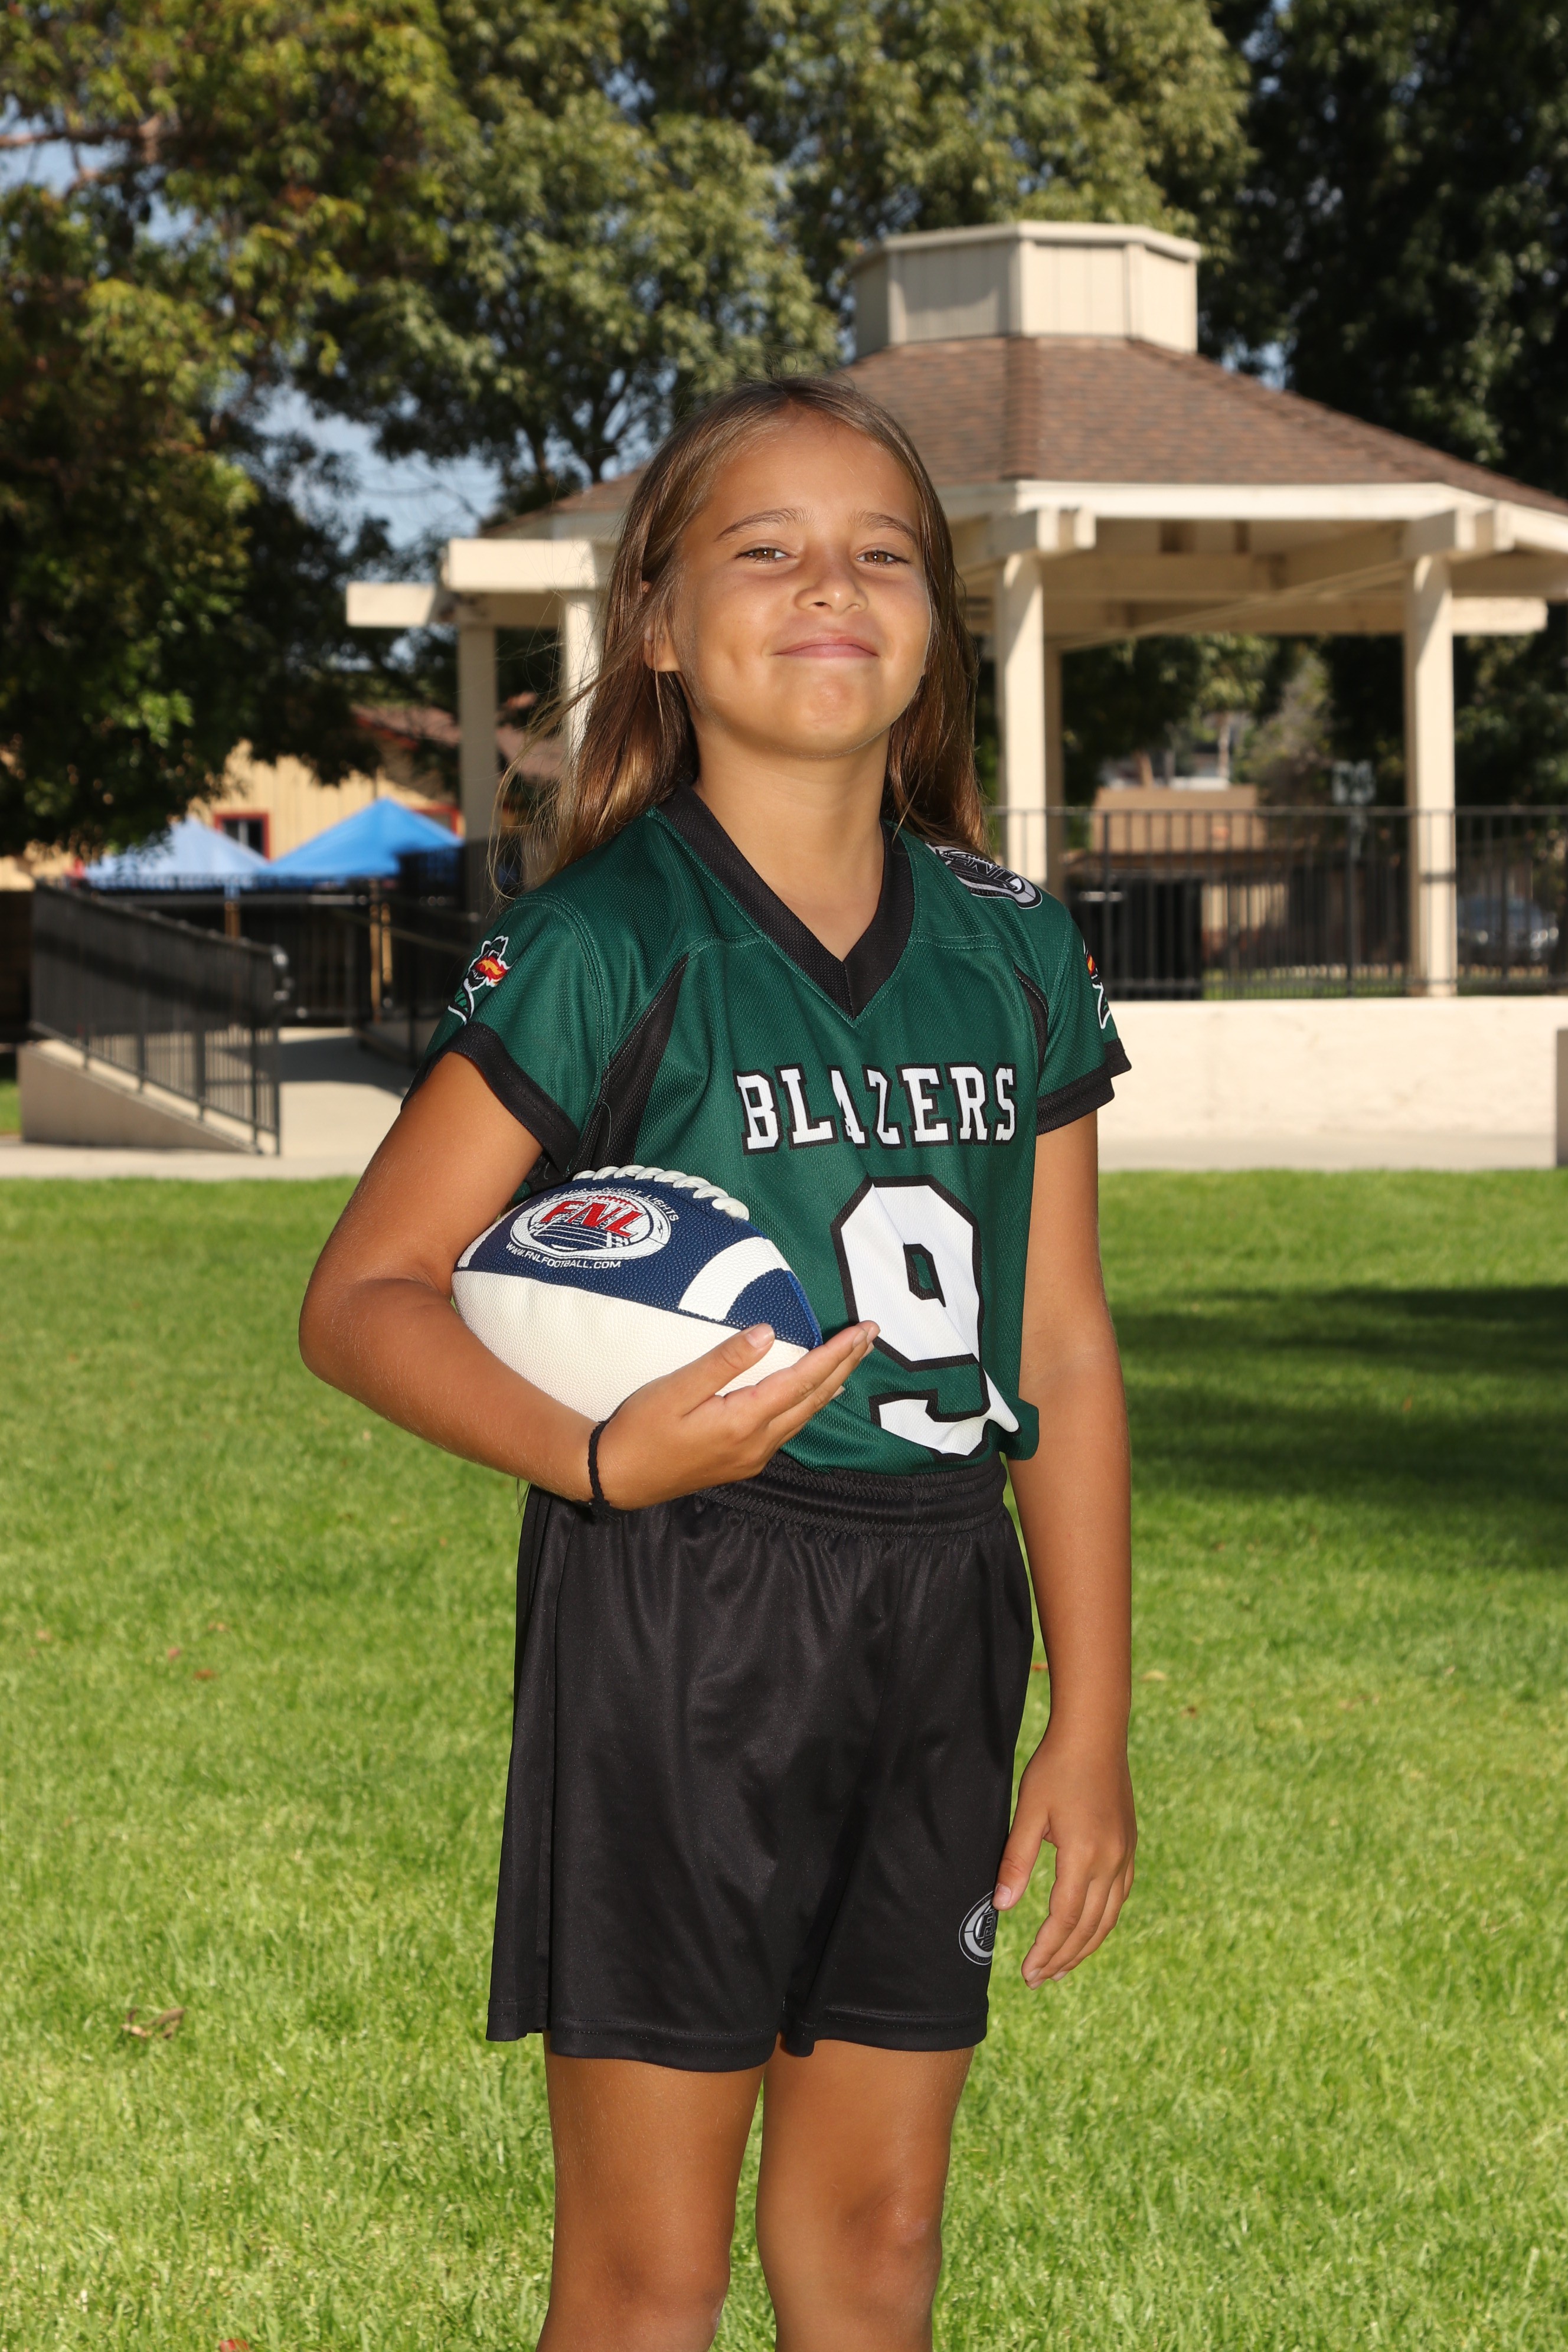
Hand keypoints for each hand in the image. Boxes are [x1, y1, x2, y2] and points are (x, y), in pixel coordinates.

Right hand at [593, 1320, 877, 1509]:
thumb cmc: (639, 1429)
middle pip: (813, 1399)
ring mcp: (752, 1456)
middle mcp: (757, 1443)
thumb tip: (768, 1333)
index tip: (861, 1331)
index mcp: (743, 1421)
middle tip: (872, 1334)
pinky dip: (809, 1403)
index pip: (802, 1381)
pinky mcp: (742, 1461)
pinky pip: (788, 1427)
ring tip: (853, 1358)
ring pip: (805, 1415)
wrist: (616, 1478)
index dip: (835, 1354)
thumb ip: (723, 1361)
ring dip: (831, 1383)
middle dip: (845, 1365)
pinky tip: (816, 1393)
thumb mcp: (675, 1389)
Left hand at [992, 1734, 1135, 1987]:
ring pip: (1108, 1918)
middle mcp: (1111, 1861)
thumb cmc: (1055, 1768)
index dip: (1046, 1949)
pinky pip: (1119, 1898)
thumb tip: (1001, 1907)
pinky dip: (1102, 1923)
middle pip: (1088, 1927)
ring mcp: (1125, 1856)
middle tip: (1037, 1980)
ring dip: (1085, 1947)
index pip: (1064, 1918)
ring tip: (1061, 1969)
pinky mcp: (1129, 1847)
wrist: (1095, 1734)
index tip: (1027, 1971)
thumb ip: (1015, 1861)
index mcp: (1084, 1855)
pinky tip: (1088, 1931)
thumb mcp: (1028, 1812)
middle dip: (1062, 1957)